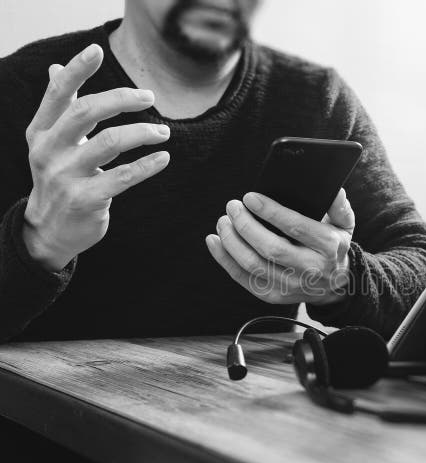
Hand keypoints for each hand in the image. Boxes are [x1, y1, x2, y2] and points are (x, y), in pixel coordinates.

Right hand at [23, 43, 170, 271]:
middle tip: (150, 97)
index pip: (59, 94)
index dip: (77, 70)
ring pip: (110, 143)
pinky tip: (163, 158)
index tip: (97, 49)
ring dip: (143, 133)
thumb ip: (59, 108)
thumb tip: (56, 68)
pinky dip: (147, 166)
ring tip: (164, 133)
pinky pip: (123, 177)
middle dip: (122, 99)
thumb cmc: (58, 178)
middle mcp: (49, 151)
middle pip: (87, 112)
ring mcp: (66, 177)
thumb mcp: (50, 143)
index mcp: (41, 132)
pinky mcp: (85, 200)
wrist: (50, 230)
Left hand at [206, 189, 354, 305]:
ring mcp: (290, 285)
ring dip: (232, 242)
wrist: (336, 286)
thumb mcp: (344, 224)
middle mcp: (310, 269)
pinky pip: (243, 278)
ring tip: (223, 221)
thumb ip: (337, 205)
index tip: (250, 198)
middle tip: (232, 207)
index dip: (270, 212)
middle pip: (271, 248)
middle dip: (246, 225)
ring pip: (253, 265)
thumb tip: (333, 189)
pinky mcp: (273, 295)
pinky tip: (215, 241)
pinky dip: (224, 259)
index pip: (295, 228)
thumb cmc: (334, 247)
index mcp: (327, 247)